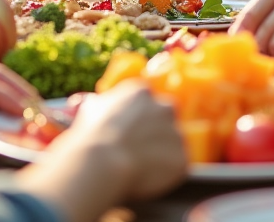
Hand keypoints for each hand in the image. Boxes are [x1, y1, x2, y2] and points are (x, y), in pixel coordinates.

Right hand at [21, 82, 185, 216]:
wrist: (102, 161)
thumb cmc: (91, 135)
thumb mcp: (91, 109)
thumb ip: (104, 105)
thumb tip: (98, 107)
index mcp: (141, 92)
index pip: (148, 101)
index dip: (139, 117)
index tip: (131, 130)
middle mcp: (164, 108)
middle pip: (166, 118)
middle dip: (155, 132)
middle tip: (137, 149)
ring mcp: (176, 133)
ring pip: (172, 143)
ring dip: (160, 154)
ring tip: (139, 168)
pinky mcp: (182, 159)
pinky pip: (177, 166)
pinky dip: (166, 174)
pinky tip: (147, 180)